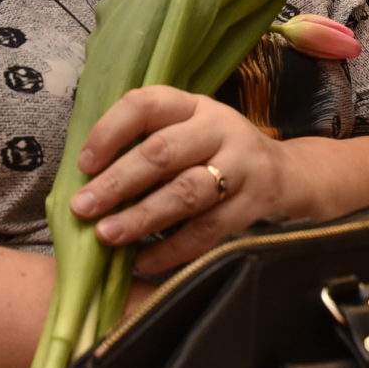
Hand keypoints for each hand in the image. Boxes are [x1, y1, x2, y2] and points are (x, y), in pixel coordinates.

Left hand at [69, 85, 287, 273]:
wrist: (286, 173)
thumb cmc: (214, 153)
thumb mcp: (188, 132)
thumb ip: (146, 146)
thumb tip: (85, 182)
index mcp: (193, 106)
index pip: (147, 105)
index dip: (111, 131)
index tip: (83, 164)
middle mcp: (219, 128)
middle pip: (163, 152)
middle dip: (118, 181)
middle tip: (82, 208)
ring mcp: (241, 166)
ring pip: (186, 191)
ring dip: (143, 216)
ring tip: (107, 236)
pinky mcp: (253, 203)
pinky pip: (208, 229)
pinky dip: (173, 248)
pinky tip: (143, 262)